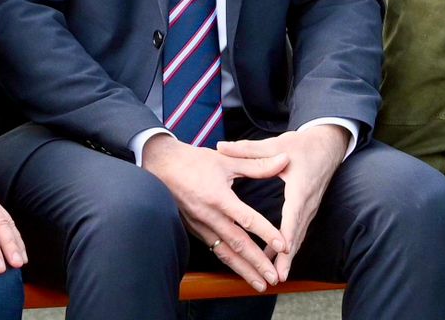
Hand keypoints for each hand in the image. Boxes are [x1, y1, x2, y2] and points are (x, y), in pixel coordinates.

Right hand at [142, 133, 288, 291]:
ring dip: (244, 270)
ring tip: (260, 285)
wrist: (161, 166)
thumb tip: (284, 160)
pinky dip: (230, 262)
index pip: (247, 220)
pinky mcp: (195, 230)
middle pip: (237, 245)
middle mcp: (210, 217)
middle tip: (274, 278)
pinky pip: (215, 250)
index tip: (283, 246)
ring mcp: (201, 226)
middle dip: (257, 264)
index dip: (266, 233)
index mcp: (219, 198)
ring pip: (225, 253)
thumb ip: (257, 164)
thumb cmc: (194, 161)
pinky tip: (241, 270)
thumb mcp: (227, 159)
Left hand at [218, 123, 349, 276]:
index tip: (281, 255)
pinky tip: (276, 259)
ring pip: (297, 236)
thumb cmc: (303, 144)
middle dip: (287, 258)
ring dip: (288, 257)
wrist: (329, 144)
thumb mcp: (277, 144)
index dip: (285, 237)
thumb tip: (220, 147)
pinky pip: (297, 231)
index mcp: (299, 188)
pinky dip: (289, 247)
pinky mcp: (307, 209)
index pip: (292, 217)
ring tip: (275, 276)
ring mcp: (309, 208)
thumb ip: (248, 150)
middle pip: (296, 235)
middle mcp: (307, 203)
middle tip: (276, 277)